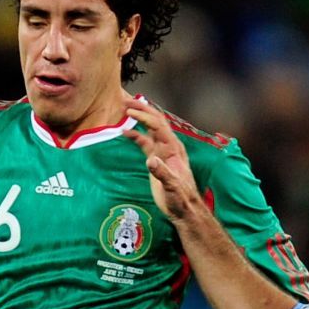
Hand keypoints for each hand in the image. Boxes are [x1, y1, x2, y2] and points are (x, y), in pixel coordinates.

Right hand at [125, 97, 203, 223]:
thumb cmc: (180, 199)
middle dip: (142, 109)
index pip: (158, 126)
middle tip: (125, 100)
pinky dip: (136, 135)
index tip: (129, 111)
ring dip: (139, 117)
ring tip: (124, 109)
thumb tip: (150, 160)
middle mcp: (169, 146)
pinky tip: (124, 132)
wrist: (184, 208)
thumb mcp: (172, 188)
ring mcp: (163, 151)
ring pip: (151, 128)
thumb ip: (162, 174)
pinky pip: (146, 141)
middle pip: (155, 121)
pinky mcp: (157, 159)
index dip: (144, 116)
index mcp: (173, 149)